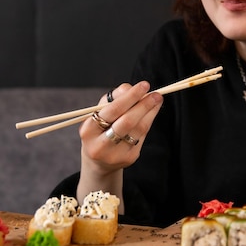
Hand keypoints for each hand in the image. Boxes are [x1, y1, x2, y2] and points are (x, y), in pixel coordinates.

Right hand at [77, 81, 163, 206]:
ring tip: (157, 99)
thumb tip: (132, 88)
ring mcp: (115, 154)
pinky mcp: (129, 158)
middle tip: (156, 94)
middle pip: (127, 122)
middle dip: (143, 105)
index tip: (144, 85)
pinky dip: (149, 121)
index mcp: (88, 130)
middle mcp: (100, 145)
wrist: (99, 160)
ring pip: (138, 129)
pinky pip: (142, 136)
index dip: (130, 97)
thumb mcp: (100, 112)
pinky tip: (152, 112)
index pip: (112, 110)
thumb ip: (115, 97)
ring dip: (150, 112)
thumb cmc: (100, 129)